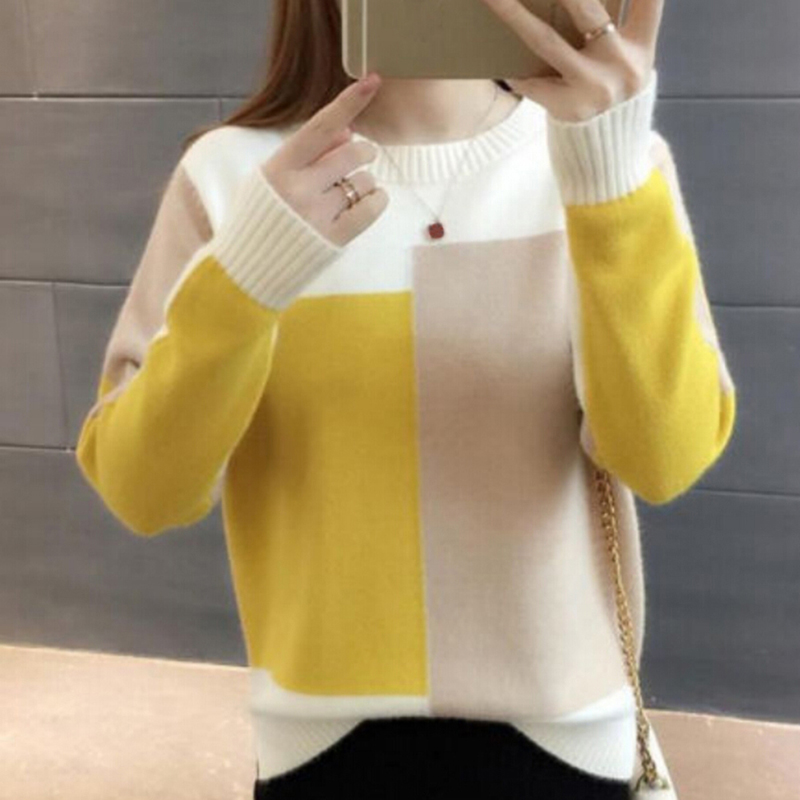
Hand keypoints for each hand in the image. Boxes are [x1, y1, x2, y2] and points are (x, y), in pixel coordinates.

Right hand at [261, 73, 388, 247]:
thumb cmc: (260, 220)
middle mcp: (299, 188)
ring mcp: (318, 215)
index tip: (373, 81)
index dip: (349, 102)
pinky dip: (377, 199)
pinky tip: (369, 202)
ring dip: (366, 182)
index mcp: (279, 167)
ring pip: (365, 180)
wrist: (246, 271)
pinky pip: (372, 207)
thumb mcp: (270, 179)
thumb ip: (307, 154)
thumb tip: (348, 131)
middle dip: (363, 152)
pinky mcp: (334, 239)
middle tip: (359, 159)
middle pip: (353, 152)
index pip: (320, 126)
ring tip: (349, 193)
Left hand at [478, 0, 663, 122]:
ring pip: (547, 41)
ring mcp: (594, 88)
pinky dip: (513, 69)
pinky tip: (494, 60)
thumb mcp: (630, 50)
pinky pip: (531, 80)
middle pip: (587, 8)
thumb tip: (570, 4)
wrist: (608, 142)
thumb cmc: (612, 81)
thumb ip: (620, 15)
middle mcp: (622, 63)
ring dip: (513, 14)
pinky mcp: (568, 108)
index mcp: (642, 43)